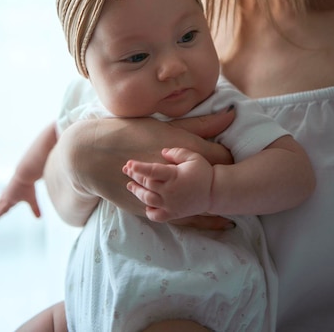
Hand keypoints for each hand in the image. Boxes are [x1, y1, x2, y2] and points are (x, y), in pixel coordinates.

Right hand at [0, 175, 40, 221]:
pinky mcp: (10, 183)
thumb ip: (35, 208)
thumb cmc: (28, 186)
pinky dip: (2, 195)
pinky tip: (3, 193)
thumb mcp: (32, 199)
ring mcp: (7, 188)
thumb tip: (40, 218)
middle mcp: (6, 195)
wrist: (25, 172)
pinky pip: (4, 191)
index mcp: (10, 200)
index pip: (2, 210)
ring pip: (0, 198)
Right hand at [45, 108, 234, 222]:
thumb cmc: (128, 133)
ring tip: (236, 202)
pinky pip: (186, 220)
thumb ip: (201, 123)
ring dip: (219, 202)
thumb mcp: (165, 124)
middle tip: (242, 178)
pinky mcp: (154, 210)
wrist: (91, 156)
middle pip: (217, 181)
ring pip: (204, 204)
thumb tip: (232, 112)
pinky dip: (204, 220)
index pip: (223, 155)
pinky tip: (217, 222)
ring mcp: (166, 195)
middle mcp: (178, 173)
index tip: (241, 156)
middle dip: (230, 180)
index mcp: (182, 147)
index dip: (234, 157)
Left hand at [123, 147, 213, 221]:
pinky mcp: (173, 214)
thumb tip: (162, 152)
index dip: (138, 167)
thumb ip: (176, 153)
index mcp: (173, 176)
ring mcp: (170, 205)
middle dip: (135, 176)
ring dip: (137, 192)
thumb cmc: (203, 172)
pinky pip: (157, 216)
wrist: (215, 192)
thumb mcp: (192, 156)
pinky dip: (149, 211)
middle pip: (147, 184)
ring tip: (130, 186)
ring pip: (148, 199)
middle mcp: (169, 192)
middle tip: (126, 170)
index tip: (129, 163)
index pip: (152, 171)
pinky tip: (146, 204)